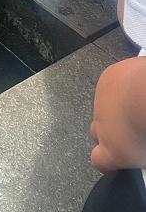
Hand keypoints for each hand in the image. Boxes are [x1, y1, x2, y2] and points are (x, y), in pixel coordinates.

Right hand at [90, 57, 145, 172]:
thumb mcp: (143, 152)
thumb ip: (135, 154)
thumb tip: (141, 152)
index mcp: (112, 149)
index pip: (98, 160)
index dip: (105, 161)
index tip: (115, 160)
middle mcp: (101, 125)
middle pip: (96, 132)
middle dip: (108, 131)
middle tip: (129, 130)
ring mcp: (101, 100)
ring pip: (102, 107)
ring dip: (115, 108)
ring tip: (135, 106)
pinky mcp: (107, 77)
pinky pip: (111, 85)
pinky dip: (120, 87)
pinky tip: (135, 89)